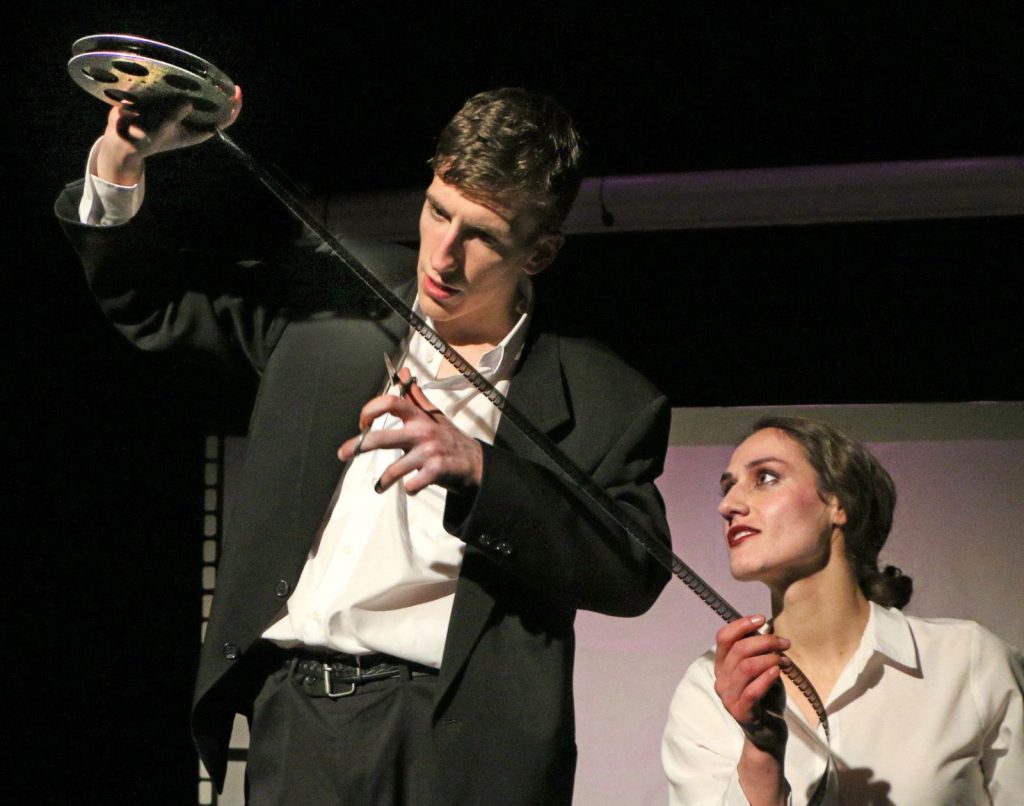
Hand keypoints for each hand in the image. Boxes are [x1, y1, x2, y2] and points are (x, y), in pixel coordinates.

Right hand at [95, 84, 242, 184]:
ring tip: (202, 72)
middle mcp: (191, 121)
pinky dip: (182, 83)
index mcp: (197, 131)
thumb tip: (187, 101)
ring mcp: (179, 112)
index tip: (236, 92)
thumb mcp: (161, 127)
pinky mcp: (167, 104)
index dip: (233, 107)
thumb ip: (175, 114)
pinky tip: (180, 72)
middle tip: (220, 77)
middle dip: (218, 92)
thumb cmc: (144, 137)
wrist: (122, 138)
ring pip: (197, 97)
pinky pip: (180, 91)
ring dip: (199, 85)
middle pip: (213, 106)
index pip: (223, 121)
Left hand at [337, 368, 482, 494]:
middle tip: (342, 453)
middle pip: (382, 438)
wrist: (474, 462)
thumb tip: (403, 372)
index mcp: (418, 417)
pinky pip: (413, 484)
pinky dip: (409, 489)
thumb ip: (415, 395)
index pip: (390, 403)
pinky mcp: (436, 471)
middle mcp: (422, 432)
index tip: (362, 423)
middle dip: (358, 446)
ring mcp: (428, 453)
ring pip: (394, 469)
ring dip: (383, 481)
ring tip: (379, 487)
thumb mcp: (433, 414)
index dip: (370, 410)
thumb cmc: (449, 436)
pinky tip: (410, 488)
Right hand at [713, 615, 789, 755]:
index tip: (761, 619)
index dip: (741, 624)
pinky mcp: (740, 712)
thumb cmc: (765, 699)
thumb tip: (767, 631)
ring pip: (745, 667)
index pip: (724, 638)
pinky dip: (766, 677)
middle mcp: (721, 680)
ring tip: (784, 659)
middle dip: (764, 641)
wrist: (767, 734)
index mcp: (722, 667)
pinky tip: (778, 671)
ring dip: (769, 658)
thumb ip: (759, 654)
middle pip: (738, 649)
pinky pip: (752, 690)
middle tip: (784, 643)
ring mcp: (728, 697)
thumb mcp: (762, 671)